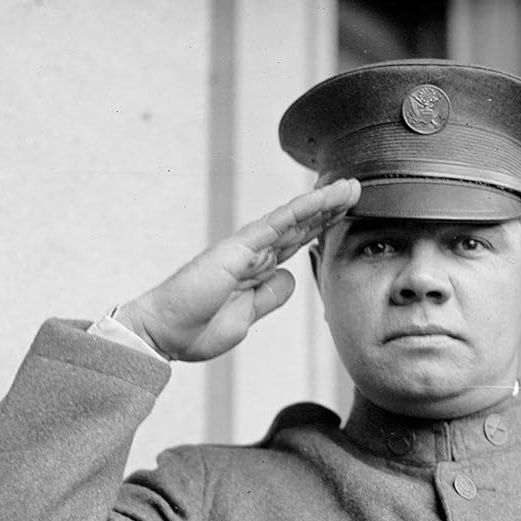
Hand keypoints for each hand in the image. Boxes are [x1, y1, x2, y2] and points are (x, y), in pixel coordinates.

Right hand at [114, 179, 359, 361]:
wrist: (164, 334)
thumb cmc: (196, 329)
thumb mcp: (246, 318)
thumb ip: (269, 297)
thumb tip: (290, 278)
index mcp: (255, 270)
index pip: (295, 243)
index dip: (321, 228)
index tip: (346, 214)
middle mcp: (252, 254)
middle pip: (299, 226)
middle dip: (329, 209)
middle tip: (356, 190)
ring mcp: (245, 249)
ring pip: (292, 220)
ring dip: (321, 202)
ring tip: (349, 187)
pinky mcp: (237, 250)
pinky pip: (274, 225)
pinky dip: (299, 211)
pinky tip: (320, 199)